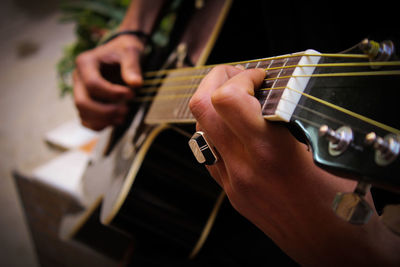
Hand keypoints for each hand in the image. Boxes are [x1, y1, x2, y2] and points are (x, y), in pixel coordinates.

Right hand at [73, 34, 144, 129]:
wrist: (121, 53)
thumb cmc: (125, 50)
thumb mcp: (131, 52)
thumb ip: (132, 66)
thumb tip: (136, 84)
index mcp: (85, 63)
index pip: (93, 84)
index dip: (112, 94)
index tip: (131, 93)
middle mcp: (78, 78)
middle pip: (82, 102)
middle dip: (105, 111)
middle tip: (126, 110)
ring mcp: (80, 92)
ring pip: (83, 114)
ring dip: (104, 120)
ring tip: (123, 117)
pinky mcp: (86, 102)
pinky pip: (86, 121)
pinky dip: (100, 125)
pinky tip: (116, 120)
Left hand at [189, 65, 398, 264]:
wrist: (332, 246)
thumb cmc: (340, 202)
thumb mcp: (324, 149)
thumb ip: (292, 118)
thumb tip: (273, 90)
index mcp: (270, 152)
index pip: (228, 98)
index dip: (242, 75)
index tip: (260, 75)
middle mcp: (243, 167)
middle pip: (201, 107)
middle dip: (215, 79)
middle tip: (237, 75)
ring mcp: (232, 182)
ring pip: (199, 128)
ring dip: (213, 105)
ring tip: (236, 98)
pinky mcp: (230, 192)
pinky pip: (208, 152)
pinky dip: (216, 130)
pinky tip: (236, 128)